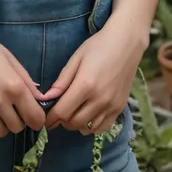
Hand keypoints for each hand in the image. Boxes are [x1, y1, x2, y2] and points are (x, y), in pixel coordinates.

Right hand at [0, 17, 45, 138]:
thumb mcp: (11, 60)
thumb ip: (27, 82)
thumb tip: (41, 101)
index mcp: (14, 86)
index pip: (35, 119)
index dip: (37, 120)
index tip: (33, 116)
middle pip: (17, 128)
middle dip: (18, 120)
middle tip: (11, 108)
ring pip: (0, 133)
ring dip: (2, 125)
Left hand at [42, 13, 145, 134]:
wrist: (126, 44)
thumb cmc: (98, 47)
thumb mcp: (76, 59)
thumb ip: (61, 81)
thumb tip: (46, 99)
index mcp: (85, 85)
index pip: (62, 112)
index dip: (50, 118)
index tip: (45, 119)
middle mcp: (99, 99)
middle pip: (73, 123)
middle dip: (61, 121)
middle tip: (58, 113)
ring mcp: (111, 106)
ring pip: (87, 128)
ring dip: (76, 124)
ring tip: (73, 113)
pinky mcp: (120, 108)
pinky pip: (102, 128)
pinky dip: (91, 127)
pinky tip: (87, 116)